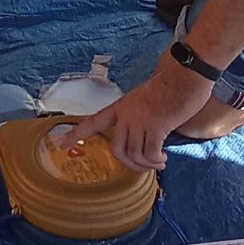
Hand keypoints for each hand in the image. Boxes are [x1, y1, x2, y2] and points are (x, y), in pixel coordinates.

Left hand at [71, 52, 214, 171]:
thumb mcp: (143, 101)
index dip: (76, 134)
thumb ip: (136, 118)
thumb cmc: (167, 90)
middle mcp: (126, 114)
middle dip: (129, 164)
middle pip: (116, 148)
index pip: (93, 121)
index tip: (60, 144)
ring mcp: (140, 120)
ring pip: (133, 154)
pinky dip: (156, 161)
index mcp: (120, 107)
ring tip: (158, 162)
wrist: (183, 78)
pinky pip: (150, 153)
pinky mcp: (156, 125)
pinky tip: (163, 158)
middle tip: (143, 166)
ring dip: (146, 165)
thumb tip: (138, 138)